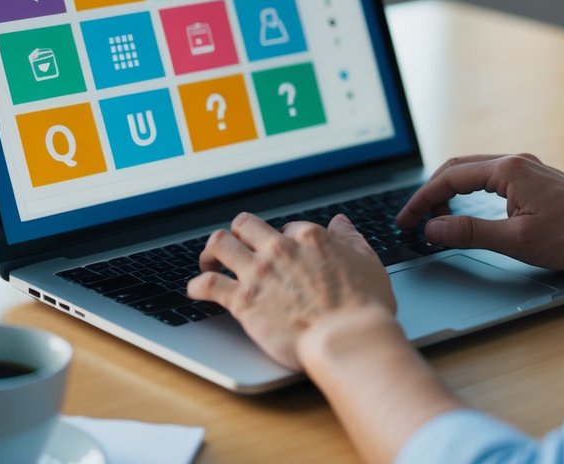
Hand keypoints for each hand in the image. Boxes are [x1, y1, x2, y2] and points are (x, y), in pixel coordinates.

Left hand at [187, 212, 397, 370]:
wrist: (347, 340)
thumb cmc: (363, 308)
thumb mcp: (367, 262)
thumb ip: (351, 239)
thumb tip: (341, 223)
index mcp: (310, 238)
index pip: (287, 227)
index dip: (283, 240)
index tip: (282, 254)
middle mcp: (279, 249)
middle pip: (245, 225)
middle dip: (239, 234)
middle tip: (238, 248)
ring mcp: (258, 273)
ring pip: (219, 244)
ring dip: (211, 252)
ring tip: (209, 262)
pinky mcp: (242, 301)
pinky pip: (207, 284)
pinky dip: (197, 286)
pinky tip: (196, 292)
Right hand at [397, 154, 563, 278]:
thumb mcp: (516, 240)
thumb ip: (470, 233)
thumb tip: (434, 229)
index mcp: (508, 170)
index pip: (450, 178)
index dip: (422, 200)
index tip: (407, 220)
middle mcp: (517, 162)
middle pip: (458, 168)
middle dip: (432, 192)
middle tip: (414, 218)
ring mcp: (528, 169)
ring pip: (475, 171)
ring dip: (451, 191)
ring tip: (437, 218)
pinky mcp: (537, 180)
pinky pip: (491, 178)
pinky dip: (470, 192)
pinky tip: (469, 210)